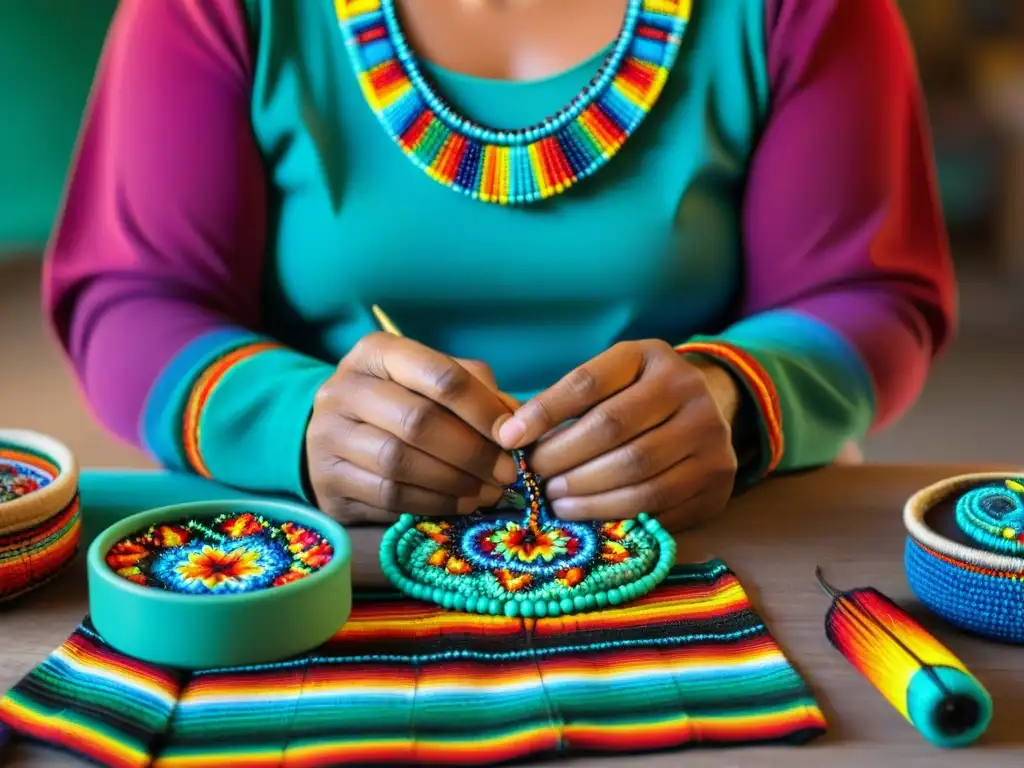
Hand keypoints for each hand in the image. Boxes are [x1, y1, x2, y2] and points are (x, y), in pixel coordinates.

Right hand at [306, 332, 517, 523]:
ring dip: (455, 482)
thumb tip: (516, 423)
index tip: (512, 436)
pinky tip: (460, 502)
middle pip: (419, 421)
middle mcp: (343, 388)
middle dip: (473, 452)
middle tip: (505, 473)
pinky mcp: (327, 480)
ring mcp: (327, 435)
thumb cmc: (398, 403)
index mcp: (376, 352)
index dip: (482, 409)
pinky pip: (388, 495)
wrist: (334, 436)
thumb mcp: (432, 382)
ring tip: (487, 491)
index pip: (439, 376)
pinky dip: (433, 502)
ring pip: (401, 462)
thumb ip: (476, 391)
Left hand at [495, 340, 739, 530]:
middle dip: (562, 460)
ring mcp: (710, 436)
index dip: (543, 412)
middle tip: (536, 480)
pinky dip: (617, 516)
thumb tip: (510, 437)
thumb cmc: (637, 398)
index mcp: (650, 356)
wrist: (709, 411)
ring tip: (557, 501)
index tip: (509, 439)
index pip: (587, 383)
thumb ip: (565, 402)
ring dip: (586, 496)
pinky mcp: (718, 480)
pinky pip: (660, 507)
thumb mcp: (608, 381)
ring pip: (636, 475)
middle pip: (611, 431)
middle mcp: (687, 389)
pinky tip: (591, 518)